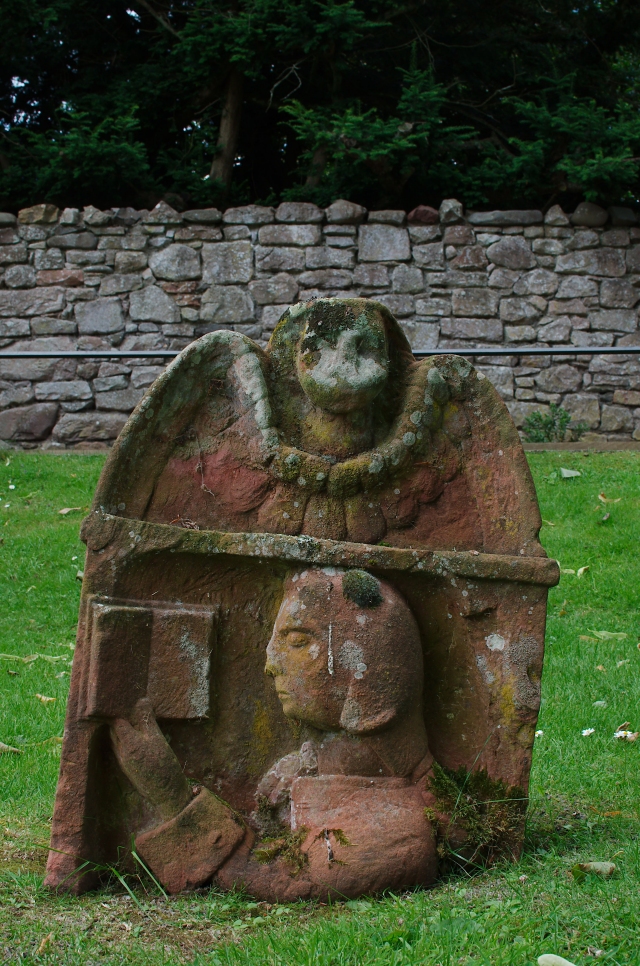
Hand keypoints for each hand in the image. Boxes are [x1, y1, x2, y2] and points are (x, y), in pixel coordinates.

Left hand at [111, 698, 191, 821]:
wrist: (166, 794)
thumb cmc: (163, 765)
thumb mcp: (158, 739)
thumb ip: (147, 720)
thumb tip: (141, 701)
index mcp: (128, 742)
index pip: (115, 720)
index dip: (117, 708)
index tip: (120, 697)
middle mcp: (121, 751)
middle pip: (113, 729)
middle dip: (116, 716)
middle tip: (123, 703)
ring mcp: (122, 760)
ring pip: (116, 738)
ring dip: (119, 727)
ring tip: (128, 714)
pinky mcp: (127, 766)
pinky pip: (120, 747)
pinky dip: (124, 737)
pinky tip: (133, 733)